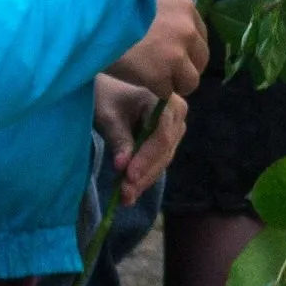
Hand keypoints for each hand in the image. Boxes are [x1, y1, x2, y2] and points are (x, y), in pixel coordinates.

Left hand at [96, 74, 186, 203]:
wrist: (109, 89)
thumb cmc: (107, 95)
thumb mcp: (108, 115)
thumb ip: (118, 139)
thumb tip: (123, 166)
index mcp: (165, 99)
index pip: (162, 135)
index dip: (146, 157)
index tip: (128, 175)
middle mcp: (177, 114)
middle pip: (164, 151)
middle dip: (144, 174)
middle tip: (124, 192)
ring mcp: (175, 129)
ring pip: (162, 161)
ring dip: (143, 180)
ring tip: (124, 196)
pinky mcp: (167, 142)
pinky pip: (157, 163)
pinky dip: (143, 178)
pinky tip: (129, 195)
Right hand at [109, 0, 208, 98]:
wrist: (92, 25)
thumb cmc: (115, 13)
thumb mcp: (148, 4)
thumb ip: (168, 19)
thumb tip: (180, 41)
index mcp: (185, 6)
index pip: (201, 36)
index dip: (187, 49)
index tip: (172, 54)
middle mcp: (187, 29)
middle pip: (201, 60)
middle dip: (185, 68)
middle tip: (164, 71)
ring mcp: (176, 54)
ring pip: (191, 81)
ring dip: (173, 83)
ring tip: (153, 79)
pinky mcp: (161, 75)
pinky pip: (167, 92)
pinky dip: (154, 90)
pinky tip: (139, 79)